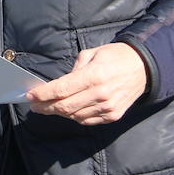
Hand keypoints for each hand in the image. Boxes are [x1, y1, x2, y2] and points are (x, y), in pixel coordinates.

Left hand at [25, 43, 148, 125]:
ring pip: (74, 116)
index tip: (30, 96)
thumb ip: (74, 70)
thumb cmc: (115, 57)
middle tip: (34, 105)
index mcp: (93, 75)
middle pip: (64, 106)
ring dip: (59, 112)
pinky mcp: (113, 116)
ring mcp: (107, 107)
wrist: (143, 68)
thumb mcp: (92, 54)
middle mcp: (100, 94)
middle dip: (45, 107)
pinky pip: (87, 120)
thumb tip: (59, 84)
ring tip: (49, 107)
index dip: (42, 94)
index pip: (61, 90)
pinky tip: (68, 110)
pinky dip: (74, 117)